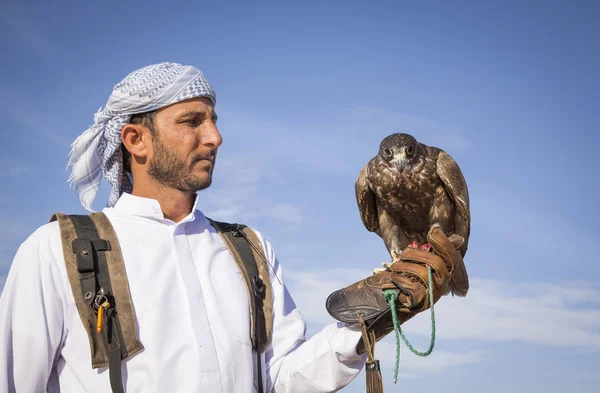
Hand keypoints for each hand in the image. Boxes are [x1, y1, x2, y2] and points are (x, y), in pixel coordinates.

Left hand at [325, 225, 463, 353]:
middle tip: (403, 254)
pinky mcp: (420, 304)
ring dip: (404, 266)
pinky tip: (392, 278)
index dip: (445, 243)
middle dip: (417, 255)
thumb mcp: (415, 261)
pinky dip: (399, 280)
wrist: (389, 300)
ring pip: (423, 274)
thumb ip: (427, 248)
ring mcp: (432, 295)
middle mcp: (443, 284)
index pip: (452, 257)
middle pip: (437, 264)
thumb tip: (437, 228)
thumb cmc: (403, 276)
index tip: (432, 230)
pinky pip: (412, 287)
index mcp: (444, 272)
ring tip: (394, 267)